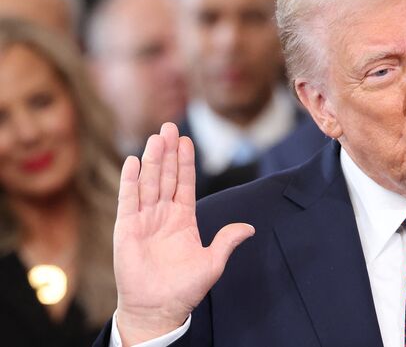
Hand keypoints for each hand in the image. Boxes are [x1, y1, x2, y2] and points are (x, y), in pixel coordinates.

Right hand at [113, 123, 254, 344]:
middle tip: (169, 127)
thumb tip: (249, 227)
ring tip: (155, 137)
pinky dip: (130, 181)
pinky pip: (128, 200)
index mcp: (183, 219)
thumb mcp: (212, 262)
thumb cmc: (184, 288)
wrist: (158, 308)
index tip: (186, 140)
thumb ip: (227, 241)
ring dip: (152, 160)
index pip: (185, 183)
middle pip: (165, 176)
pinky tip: (133, 162)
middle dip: (168, 152)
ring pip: (148, 183)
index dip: (185, 162)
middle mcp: (162, 215)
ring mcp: (144, 220)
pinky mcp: (126, 229)